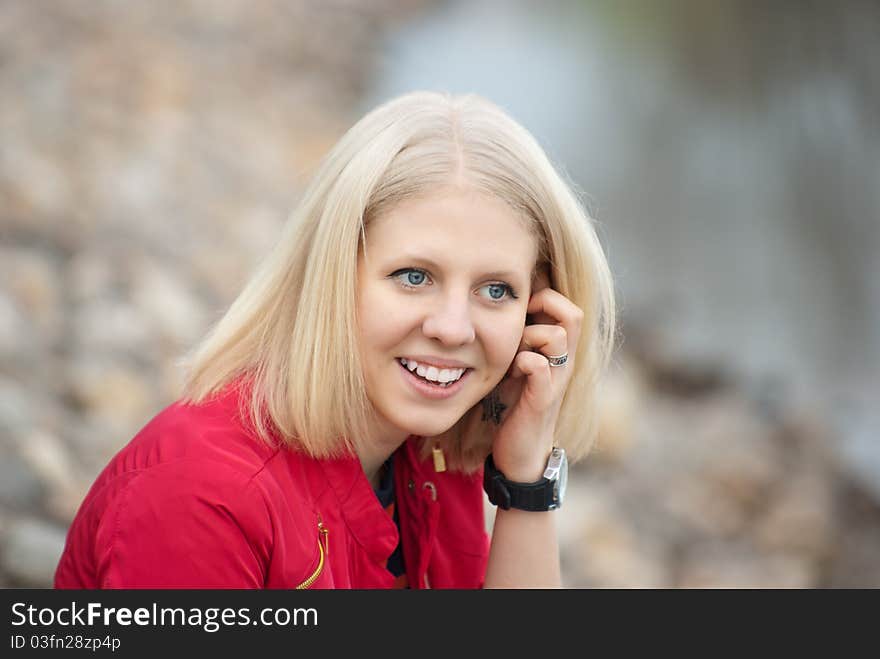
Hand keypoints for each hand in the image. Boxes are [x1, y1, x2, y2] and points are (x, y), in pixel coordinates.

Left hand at [490, 268, 583, 482]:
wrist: (520, 451)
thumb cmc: (513, 402)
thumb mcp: (514, 362)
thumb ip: (515, 337)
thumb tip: (498, 305)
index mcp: (558, 349)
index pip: (566, 304)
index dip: (544, 295)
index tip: (518, 308)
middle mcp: (564, 360)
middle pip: (573, 313)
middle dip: (543, 308)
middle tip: (520, 322)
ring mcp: (556, 379)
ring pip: (557, 335)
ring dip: (529, 337)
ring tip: (513, 353)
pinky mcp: (543, 399)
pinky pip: (539, 367)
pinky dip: (523, 363)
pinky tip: (511, 373)